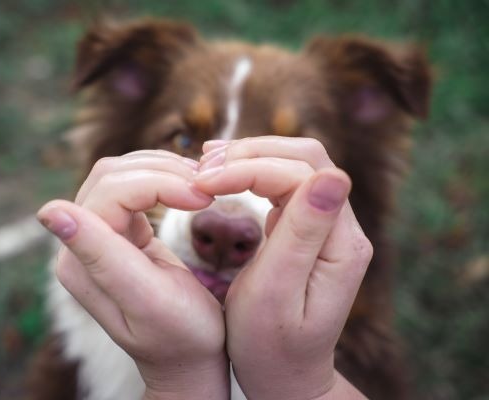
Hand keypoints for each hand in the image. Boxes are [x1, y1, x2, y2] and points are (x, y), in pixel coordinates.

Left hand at [37, 151, 228, 399]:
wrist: (190, 357)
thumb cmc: (180, 335)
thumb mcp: (146, 298)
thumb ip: (100, 255)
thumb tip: (47, 210)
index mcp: (81, 261)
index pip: (111, 191)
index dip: (159, 182)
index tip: (204, 197)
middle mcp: (80, 245)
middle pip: (112, 175)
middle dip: (163, 172)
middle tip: (207, 188)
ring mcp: (98, 237)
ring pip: (123, 174)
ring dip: (164, 170)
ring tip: (202, 187)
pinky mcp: (120, 232)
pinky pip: (134, 187)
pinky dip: (163, 180)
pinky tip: (188, 190)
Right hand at [195, 137, 370, 398]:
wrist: (284, 373)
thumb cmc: (271, 345)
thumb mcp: (277, 294)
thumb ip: (302, 233)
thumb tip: (333, 176)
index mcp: (341, 246)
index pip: (302, 175)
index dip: (250, 168)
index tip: (203, 183)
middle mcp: (342, 229)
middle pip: (305, 158)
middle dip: (251, 153)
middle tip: (201, 168)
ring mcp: (326, 226)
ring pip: (293, 165)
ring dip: (249, 158)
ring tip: (204, 167)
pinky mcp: (307, 228)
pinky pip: (283, 183)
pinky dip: (250, 172)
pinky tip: (222, 176)